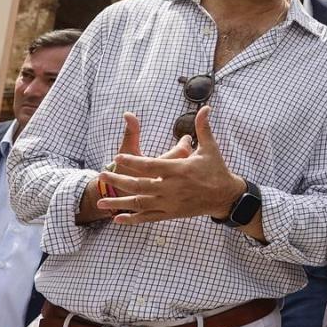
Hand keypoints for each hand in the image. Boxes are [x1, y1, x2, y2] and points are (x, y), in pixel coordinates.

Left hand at [99, 107, 246, 224]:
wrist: (225, 196)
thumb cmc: (216, 170)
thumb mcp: (210, 148)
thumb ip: (203, 128)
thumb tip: (205, 108)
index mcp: (179, 170)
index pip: (151, 165)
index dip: (133, 162)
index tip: (117, 158)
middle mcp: (172, 188)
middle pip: (140, 185)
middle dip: (118, 180)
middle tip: (101, 175)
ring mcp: (170, 203)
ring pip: (140, 203)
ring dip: (119, 203)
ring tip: (101, 201)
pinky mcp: (171, 213)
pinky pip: (148, 217)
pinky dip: (133, 219)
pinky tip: (118, 219)